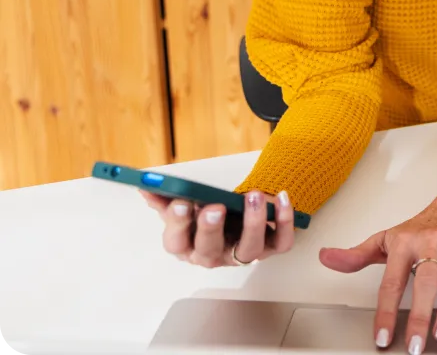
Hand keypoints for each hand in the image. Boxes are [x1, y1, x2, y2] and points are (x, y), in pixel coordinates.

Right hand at [139, 189, 294, 266]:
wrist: (234, 220)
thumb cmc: (206, 215)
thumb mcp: (182, 205)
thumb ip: (164, 196)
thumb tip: (147, 186)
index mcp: (187, 245)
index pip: (176, 242)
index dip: (178, 225)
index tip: (182, 202)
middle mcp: (214, 255)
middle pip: (210, 250)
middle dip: (211, 229)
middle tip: (215, 206)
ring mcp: (243, 253)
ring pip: (249, 249)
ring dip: (252, 222)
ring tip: (253, 196)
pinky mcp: (270, 248)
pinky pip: (281, 242)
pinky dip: (285, 222)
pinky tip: (281, 198)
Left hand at [319, 199, 436, 353]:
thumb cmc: (416, 230)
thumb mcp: (383, 240)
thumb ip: (356, 255)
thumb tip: (326, 258)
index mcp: (403, 243)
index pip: (391, 282)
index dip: (386, 312)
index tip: (383, 337)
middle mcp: (429, 244)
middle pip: (424, 281)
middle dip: (420, 315)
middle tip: (415, 345)